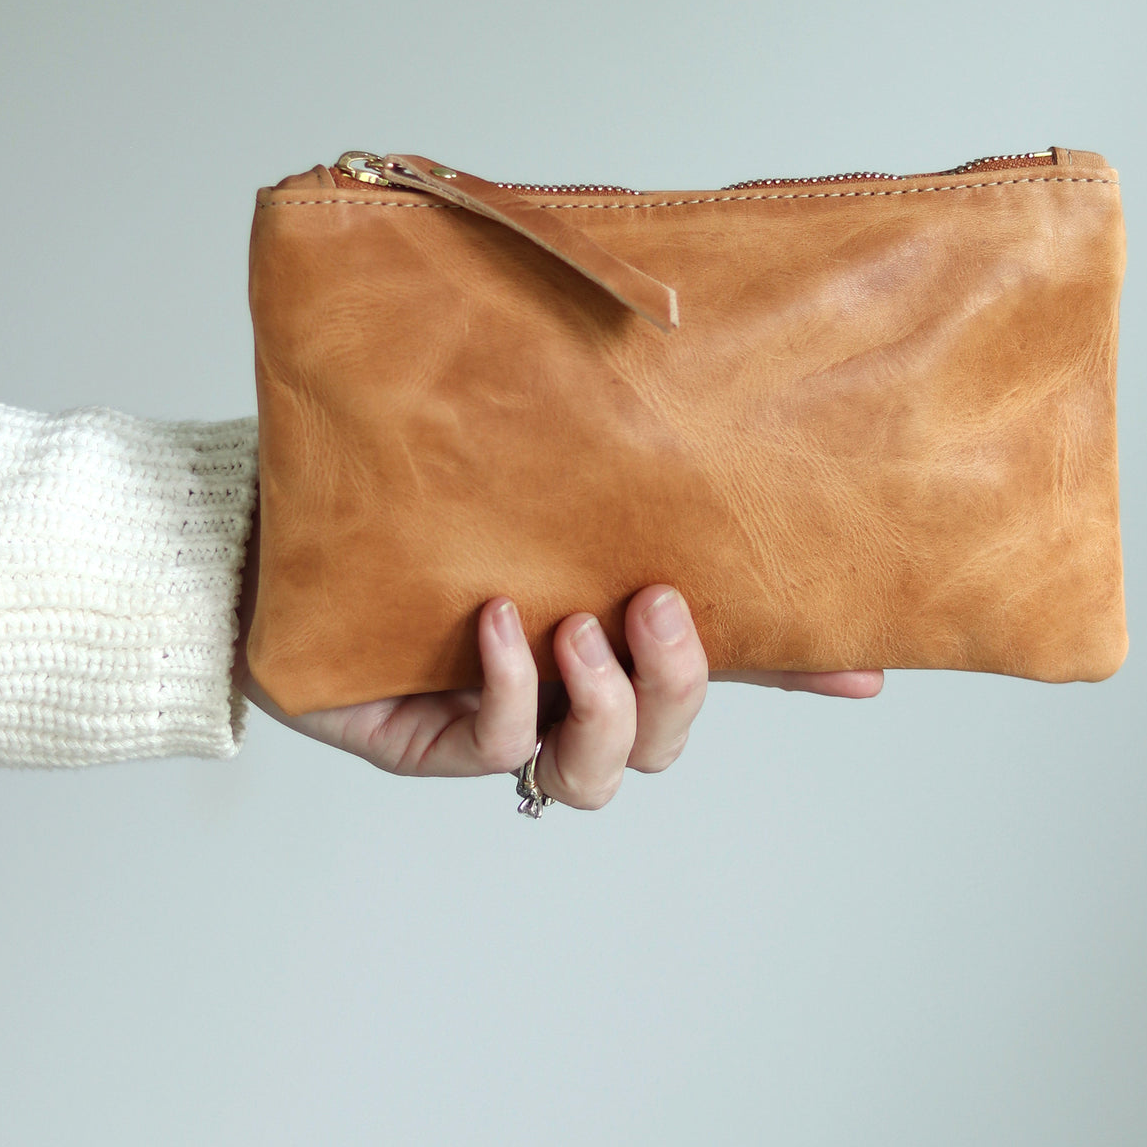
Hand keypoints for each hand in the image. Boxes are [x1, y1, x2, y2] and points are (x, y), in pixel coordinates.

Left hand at [232, 511, 882, 809]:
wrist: (279, 518)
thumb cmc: (413, 491)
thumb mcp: (532, 467)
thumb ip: (609, 453)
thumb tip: (689, 368)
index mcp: (606, 630)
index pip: (724, 664)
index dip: (797, 676)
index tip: (868, 669)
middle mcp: (564, 688)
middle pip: (665, 742)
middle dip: (681, 685)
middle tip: (654, 602)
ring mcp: (504, 723)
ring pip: (599, 778)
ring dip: (611, 710)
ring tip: (580, 629)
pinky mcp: (431, 744)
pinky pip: (499, 751)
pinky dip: (512, 691)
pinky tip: (496, 623)